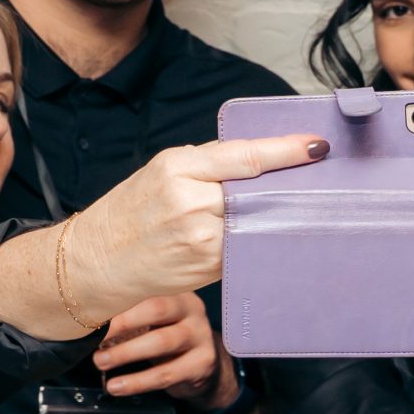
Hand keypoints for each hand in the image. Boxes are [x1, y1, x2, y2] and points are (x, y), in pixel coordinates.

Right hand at [60, 132, 326, 317]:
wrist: (95, 261)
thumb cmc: (131, 213)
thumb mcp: (161, 171)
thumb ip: (209, 164)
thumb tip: (262, 160)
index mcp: (178, 166)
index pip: (246, 155)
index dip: (287, 150)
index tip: (317, 146)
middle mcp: (190, 201)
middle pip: (258, 189)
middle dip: (287, 186)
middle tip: (315, 181)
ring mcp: (200, 237)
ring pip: (257, 221)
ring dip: (277, 215)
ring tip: (291, 210)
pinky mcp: (207, 266)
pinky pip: (247, 249)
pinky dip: (260, 241)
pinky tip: (268, 237)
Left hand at [95, 293, 236, 408]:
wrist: (203, 366)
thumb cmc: (166, 336)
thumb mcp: (153, 319)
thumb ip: (130, 313)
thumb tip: (87, 318)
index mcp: (176, 291)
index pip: (146, 287)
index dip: (119, 299)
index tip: (91, 310)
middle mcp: (192, 309)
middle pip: (157, 309)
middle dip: (122, 322)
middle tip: (94, 336)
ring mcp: (201, 336)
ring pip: (161, 342)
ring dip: (125, 353)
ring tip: (99, 361)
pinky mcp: (202, 364)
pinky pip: (165, 374)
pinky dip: (137, 382)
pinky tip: (116, 386)